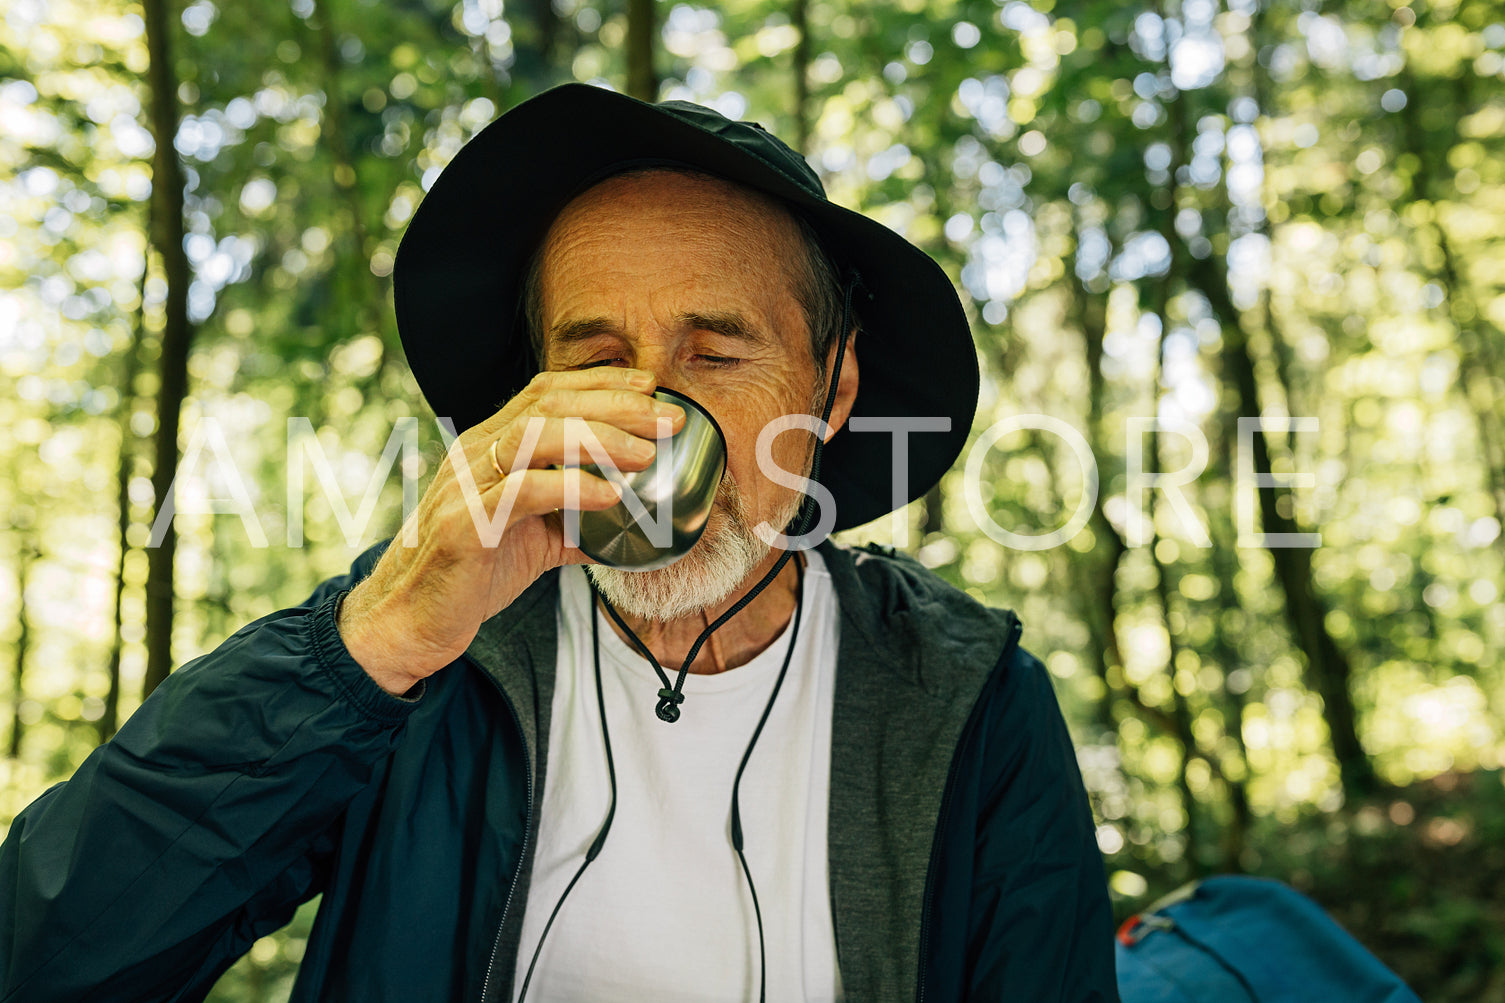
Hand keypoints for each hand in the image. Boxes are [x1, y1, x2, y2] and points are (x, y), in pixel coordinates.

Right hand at [337, 367, 684, 693]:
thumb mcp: (531, 538)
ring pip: (534, 438)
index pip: (545, 392)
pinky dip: (569, 488)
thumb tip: (630, 526)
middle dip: (615, 405)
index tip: (650, 386)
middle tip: (669, 418)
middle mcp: (475, 454)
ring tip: (647, 453)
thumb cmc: (469, 572)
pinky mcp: (465, 524)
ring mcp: (466, 485)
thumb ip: (575, 522)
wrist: (409, 619)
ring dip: (598, 439)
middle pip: (549, 406)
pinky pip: (521, 493)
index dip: (600, 382)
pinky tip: (608, 495)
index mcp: (489, 446)